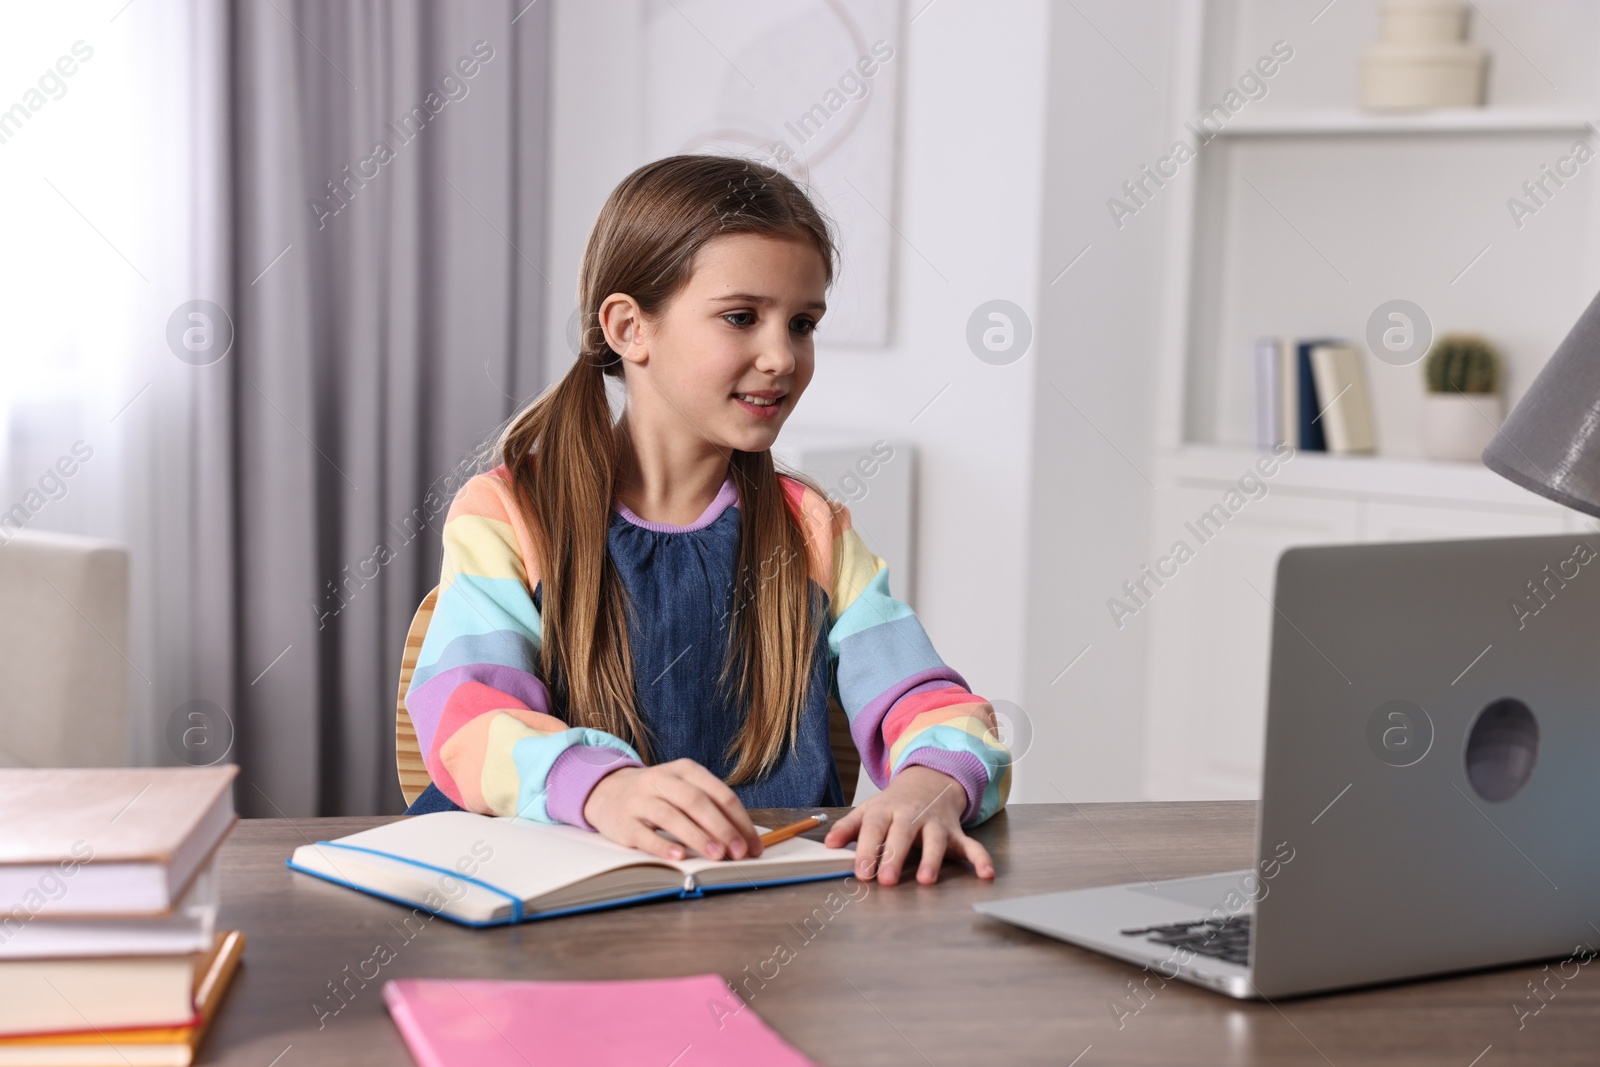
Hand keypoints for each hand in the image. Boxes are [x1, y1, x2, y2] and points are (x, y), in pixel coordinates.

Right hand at [582, 758, 763, 862]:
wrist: (607, 791)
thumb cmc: (658, 795)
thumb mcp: (683, 790)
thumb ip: (710, 810)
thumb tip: (743, 841)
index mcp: (685, 770)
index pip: (719, 793)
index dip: (739, 820)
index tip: (753, 845)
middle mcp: (662, 780)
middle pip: (697, 802)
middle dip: (722, 828)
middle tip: (739, 852)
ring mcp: (640, 799)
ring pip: (672, 815)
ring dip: (698, 837)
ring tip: (717, 856)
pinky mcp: (623, 821)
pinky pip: (645, 834)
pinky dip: (663, 845)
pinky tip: (680, 857)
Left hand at [823, 766, 993, 884]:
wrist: (929, 781)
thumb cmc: (894, 804)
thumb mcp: (868, 810)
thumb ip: (849, 827)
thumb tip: (828, 844)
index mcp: (887, 810)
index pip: (875, 829)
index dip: (867, 850)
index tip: (861, 871)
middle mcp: (912, 816)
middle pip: (903, 834)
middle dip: (894, 857)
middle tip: (886, 880)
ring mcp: (936, 824)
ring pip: (935, 841)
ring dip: (932, 860)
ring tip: (926, 880)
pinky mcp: (956, 833)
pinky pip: (971, 845)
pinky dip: (981, 859)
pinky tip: (986, 874)